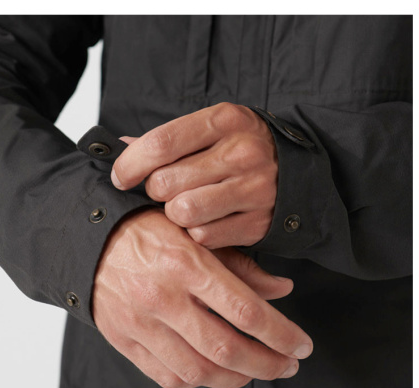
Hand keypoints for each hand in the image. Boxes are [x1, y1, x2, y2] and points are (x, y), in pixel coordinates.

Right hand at [93, 208, 312, 387]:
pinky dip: (198, 381)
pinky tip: (214, 371)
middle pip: (225, 349)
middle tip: (287, 367)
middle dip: (266, 365)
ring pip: (197, 371)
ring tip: (256, 371)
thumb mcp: (196, 234)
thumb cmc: (149, 232)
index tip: (301, 346)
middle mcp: (162, 297)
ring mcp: (140, 323)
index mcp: (186, 264)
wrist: (92, 243)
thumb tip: (282, 289)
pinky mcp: (124, 340)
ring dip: (236, 378)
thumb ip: (241, 265)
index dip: (281, 334)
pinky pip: (167, 376)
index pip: (245, 310)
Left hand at [111, 102, 276, 248]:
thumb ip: (168, 140)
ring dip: (175, 214)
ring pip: (182, 212)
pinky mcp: (258, 222)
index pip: (161, 143)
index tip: (121, 177)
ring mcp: (254, 189)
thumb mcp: (212, 130)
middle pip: (165, 183)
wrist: (297, 173)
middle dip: (156, 190)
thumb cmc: (242, 150)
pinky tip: (209, 219)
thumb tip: (122, 148)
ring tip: (187, 204)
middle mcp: (242, 153)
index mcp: (225, 121)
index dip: (130, 164)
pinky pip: (204, 236)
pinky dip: (198, 232)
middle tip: (169, 189)